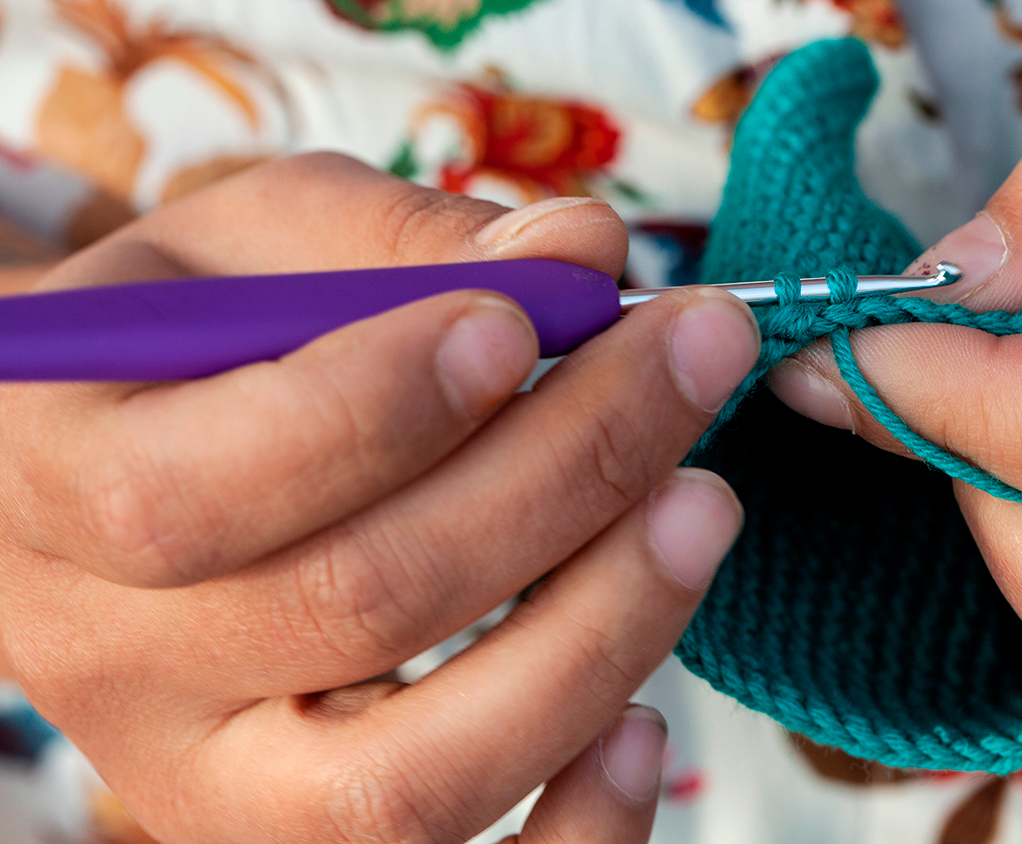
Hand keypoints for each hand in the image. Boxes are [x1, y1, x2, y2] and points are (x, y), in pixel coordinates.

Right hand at [0, 153, 759, 841]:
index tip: (525, 321)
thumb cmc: (199, 343)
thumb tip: (588, 256)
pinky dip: (573, 830)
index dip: (380, 408)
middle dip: (562, 472)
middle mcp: (115, 662)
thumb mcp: (259, 245)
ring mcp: (207, 783)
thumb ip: (408, 240)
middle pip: (352, 608)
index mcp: (53, 480)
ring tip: (701, 507)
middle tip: (694, 361)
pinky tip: (646, 722)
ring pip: (406, 781)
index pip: (195, 492)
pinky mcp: (301, 840)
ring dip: (593, 636)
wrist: (119, 478)